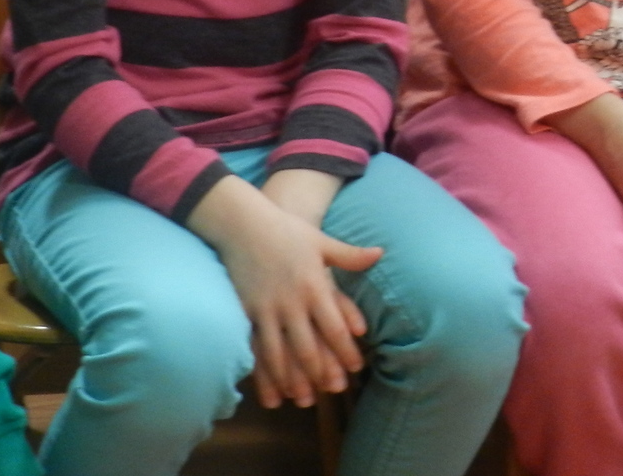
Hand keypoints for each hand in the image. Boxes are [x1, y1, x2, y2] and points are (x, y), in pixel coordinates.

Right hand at [188, 175, 380, 408]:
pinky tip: (268, 389)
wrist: (243, 224)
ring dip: (292, 379)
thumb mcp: (321, 241)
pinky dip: (262, 372)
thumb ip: (350, 255)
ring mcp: (266, 309)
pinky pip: (254, 349)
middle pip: (308, 346)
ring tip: (303, 399)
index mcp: (313, 286)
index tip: (357, 367)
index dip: (346, 350)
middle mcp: (290, 302)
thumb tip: (380, 253)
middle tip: (334, 391)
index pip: (334, 326)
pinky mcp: (245, 313)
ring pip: (280, 353)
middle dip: (321, 372)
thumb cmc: (287, 232)